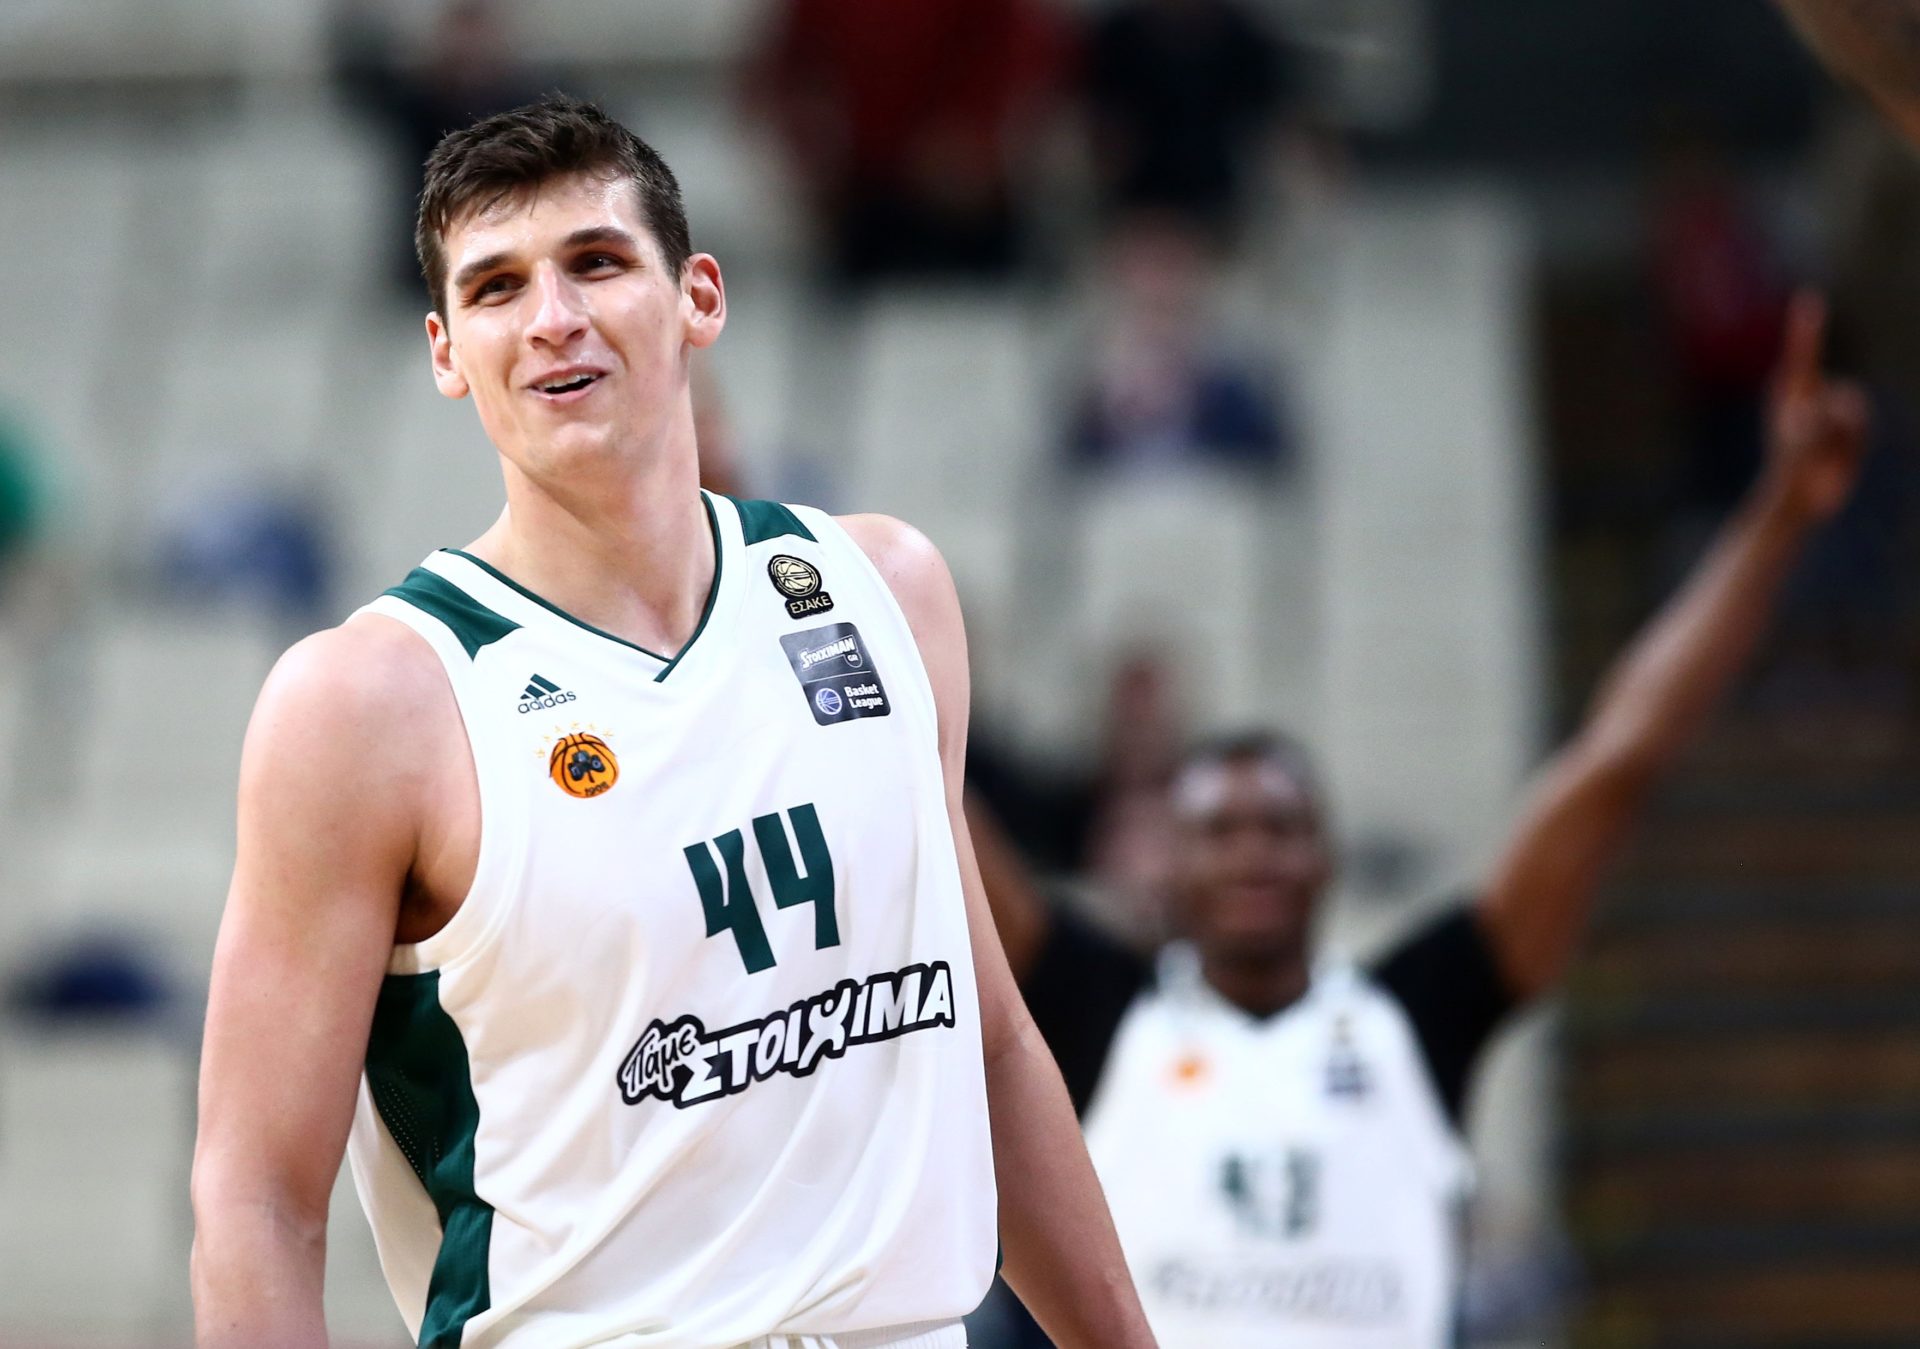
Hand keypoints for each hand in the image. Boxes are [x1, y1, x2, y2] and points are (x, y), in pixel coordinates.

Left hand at [1762, 290, 1870, 523]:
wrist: (1798, 497)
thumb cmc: (1789, 469)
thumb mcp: (1802, 447)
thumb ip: (1820, 424)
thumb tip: (1839, 407)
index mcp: (1790, 392)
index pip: (1803, 354)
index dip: (1807, 328)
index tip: (1809, 297)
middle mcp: (1811, 394)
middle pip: (1843, 395)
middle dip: (1837, 424)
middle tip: (1815, 448)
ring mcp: (1830, 408)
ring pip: (1856, 410)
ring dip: (1844, 437)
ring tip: (1824, 453)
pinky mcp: (1846, 424)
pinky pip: (1862, 427)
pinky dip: (1852, 445)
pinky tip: (1837, 457)